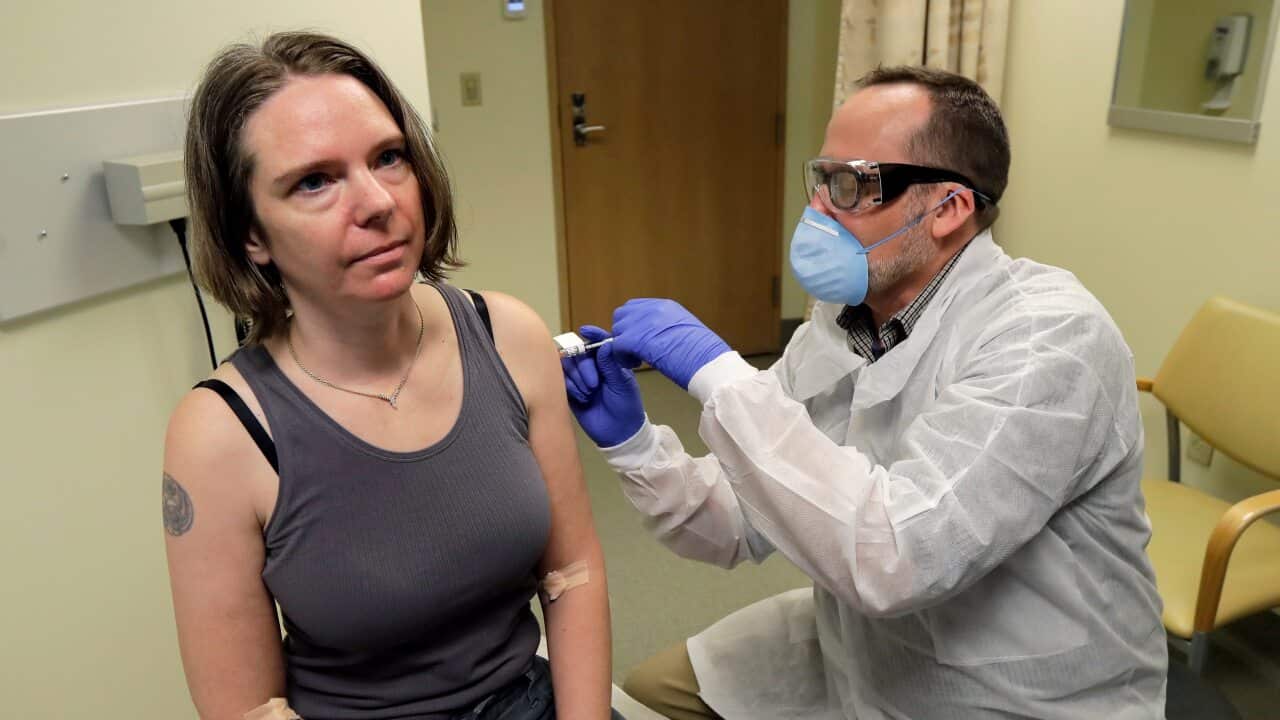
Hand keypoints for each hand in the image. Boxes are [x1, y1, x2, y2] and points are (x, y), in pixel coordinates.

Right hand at [562, 325, 645, 446]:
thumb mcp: (622, 383)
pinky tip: (582, 398)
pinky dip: (570, 387)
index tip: (586, 330)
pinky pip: (562, 381)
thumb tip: (604, 343)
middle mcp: (592, 367)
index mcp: (608, 361)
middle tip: (594, 384)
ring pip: (567, 366)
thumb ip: (610, 364)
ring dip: (577, 378)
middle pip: (578, 353)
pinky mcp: (570, 392)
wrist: (618, 433)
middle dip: (583, 367)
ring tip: (589, 393)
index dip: (592, 334)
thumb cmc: (626, 406)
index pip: (598, 342)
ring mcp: (580, 379)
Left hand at [612, 299, 730, 388]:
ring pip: (617, 330)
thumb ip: (667, 328)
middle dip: (624, 333)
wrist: (710, 364)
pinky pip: (617, 346)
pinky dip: (622, 357)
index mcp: (666, 306)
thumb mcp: (686, 331)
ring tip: (637, 359)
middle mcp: (653, 309)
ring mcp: (644, 322)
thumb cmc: (705, 355)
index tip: (639, 341)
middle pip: (622, 315)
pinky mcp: (637, 339)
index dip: (632, 325)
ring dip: (622, 346)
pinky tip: (634, 364)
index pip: (635, 307)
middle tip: (635, 351)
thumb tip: (655, 337)